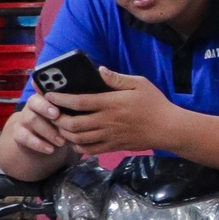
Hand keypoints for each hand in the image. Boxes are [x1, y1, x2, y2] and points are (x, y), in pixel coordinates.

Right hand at [5, 90, 70, 161]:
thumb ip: (74, 109)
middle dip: (45, 109)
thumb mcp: (69, 116)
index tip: (59, 107)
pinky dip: (38, 144)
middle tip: (57, 116)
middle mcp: (32, 106)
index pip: (43, 90)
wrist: (44, 142)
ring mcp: (24, 119)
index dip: (50, 97)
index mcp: (45, 97)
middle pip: (33, 102)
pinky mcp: (19, 133)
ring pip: (30, 119)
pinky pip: (24, 136)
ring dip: (47, 131)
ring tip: (62, 141)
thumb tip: (86, 104)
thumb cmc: (61, 124)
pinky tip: (50, 149)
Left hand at [47, 70, 182, 156]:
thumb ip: (117, 78)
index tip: (49, 96)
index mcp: (111, 104)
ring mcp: (110, 136)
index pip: (79, 102)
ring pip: (78, 139)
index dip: (61, 99)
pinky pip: (90, 149)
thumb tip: (99, 70)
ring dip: (64, 133)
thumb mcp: (140, 84)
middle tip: (51, 113)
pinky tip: (74, 140)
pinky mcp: (114, 146)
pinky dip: (78, 146)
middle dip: (57, 119)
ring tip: (59, 126)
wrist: (170, 129)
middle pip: (73, 124)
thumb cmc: (156, 104)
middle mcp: (107, 121)